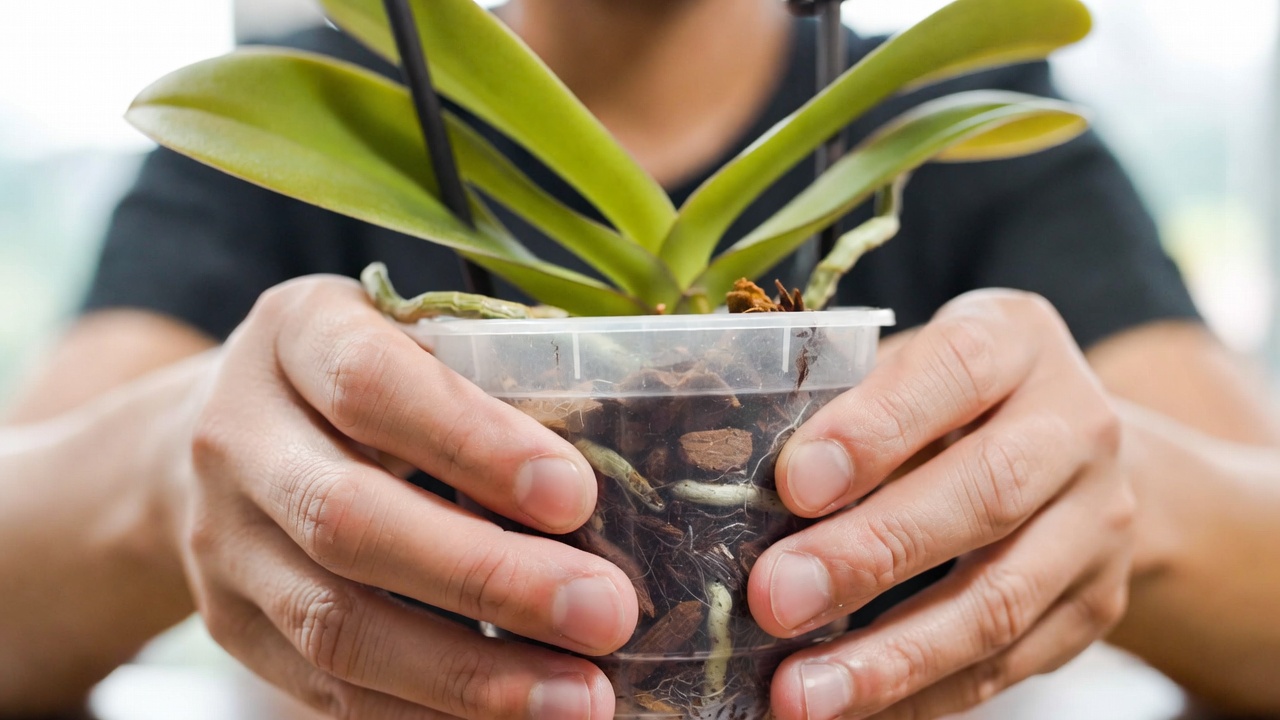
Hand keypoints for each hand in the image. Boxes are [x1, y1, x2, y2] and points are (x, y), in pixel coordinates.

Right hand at [171, 277, 633, 718]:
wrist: (224, 429)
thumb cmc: (366, 377)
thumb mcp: (414, 340)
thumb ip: (488, 384)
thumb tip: (618, 476)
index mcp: (295, 334)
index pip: (370, 384)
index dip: (472, 443)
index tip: (574, 496)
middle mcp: (238, 436)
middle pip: (349, 521)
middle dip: (490, 578)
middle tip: (605, 613)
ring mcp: (221, 540)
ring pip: (335, 624)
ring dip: (467, 675)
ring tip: (577, 699)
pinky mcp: (229, 623)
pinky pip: (324, 689)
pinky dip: (423, 714)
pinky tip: (511, 718)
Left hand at [751, 290, 1134, 719]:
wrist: (1076, 446)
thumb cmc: (947, 396)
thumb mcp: (904, 366)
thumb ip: (841, 404)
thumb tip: (726, 478)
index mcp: (1013, 339)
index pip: (957, 369)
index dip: (876, 428)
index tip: (795, 484)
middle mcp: (1075, 425)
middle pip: (985, 493)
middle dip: (871, 554)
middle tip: (775, 599)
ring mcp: (1098, 523)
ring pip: (1000, 600)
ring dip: (892, 657)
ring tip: (801, 694)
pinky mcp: (1095, 607)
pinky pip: (1008, 665)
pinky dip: (922, 695)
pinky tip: (849, 709)